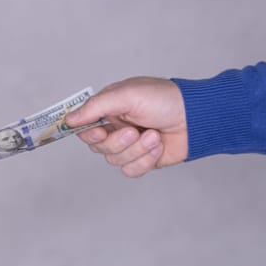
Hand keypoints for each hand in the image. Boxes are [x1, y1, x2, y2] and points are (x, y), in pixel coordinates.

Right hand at [65, 77, 187, 176]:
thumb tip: (68, 119)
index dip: (89, 134)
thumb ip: (95, 107)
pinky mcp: (143, 160)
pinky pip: (131, 170)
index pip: (85, 128)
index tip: (98, 132)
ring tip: (153, 135)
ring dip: (136, 149)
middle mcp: (116, 128)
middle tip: (133, 130)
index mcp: (109, 109)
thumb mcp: (126, 95)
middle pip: (99, 148)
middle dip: (118, 141)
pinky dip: (145, 160)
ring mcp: (130, 145)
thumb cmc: (164, 99)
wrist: (197, 117)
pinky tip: (157, 146)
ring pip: (115, 160)